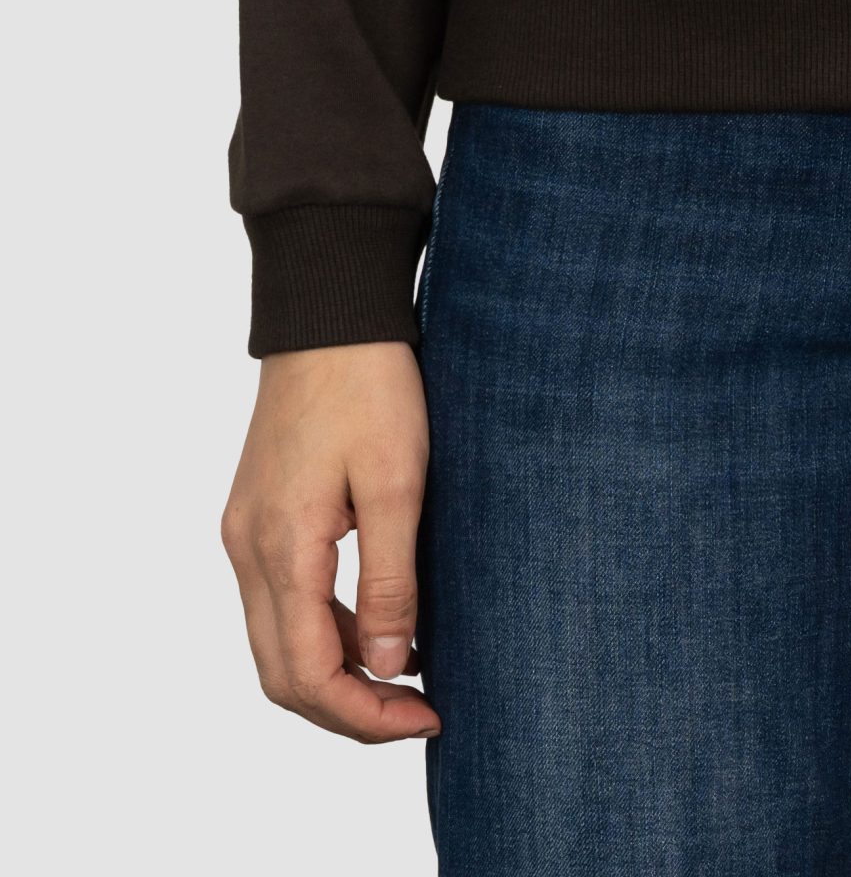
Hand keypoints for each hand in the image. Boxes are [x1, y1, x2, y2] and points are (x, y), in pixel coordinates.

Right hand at [221, 341, 439, 742]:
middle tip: (421, 713)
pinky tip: (380, 624)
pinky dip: (326, 629)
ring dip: (337, 672)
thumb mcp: (399, 481)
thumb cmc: (371, 383)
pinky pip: (282, 600)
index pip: (308, 675)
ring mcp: (246, 532)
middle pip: (283, 674)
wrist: (328, 311)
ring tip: (411, 677)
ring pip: (278, 642)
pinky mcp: (257, 514)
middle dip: (349, 708)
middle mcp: (247, 550)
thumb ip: (391, 579)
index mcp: (280, 547)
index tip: (428, 717)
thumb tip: (393, 665)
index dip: (366, 714)